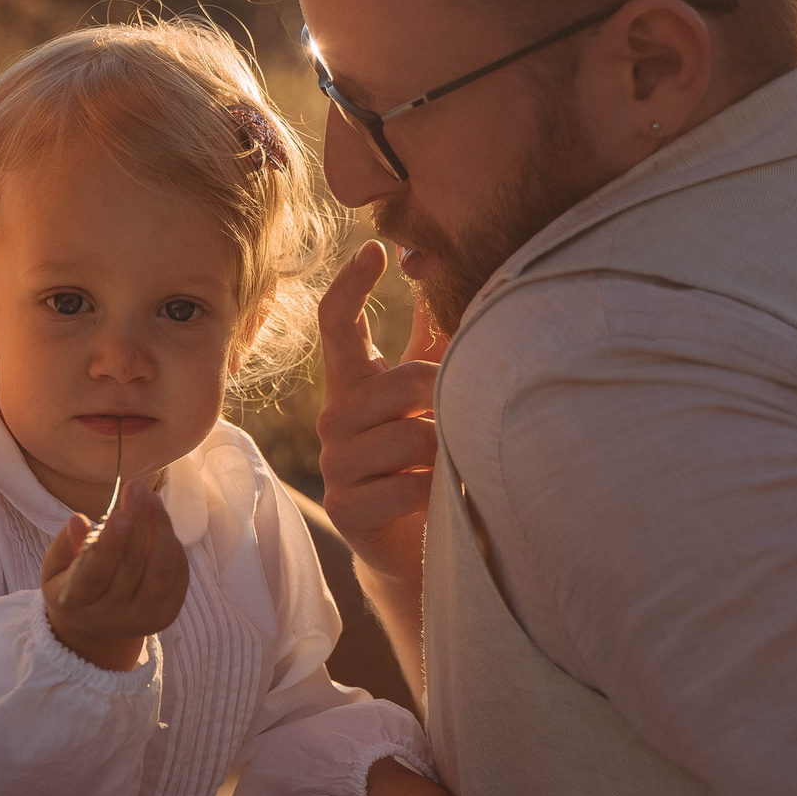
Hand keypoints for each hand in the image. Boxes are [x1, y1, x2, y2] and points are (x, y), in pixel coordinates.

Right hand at [40, 486, 187, 671]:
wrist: (96, 629)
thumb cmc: (71, 586)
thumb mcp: (54, 568)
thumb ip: (64, 544)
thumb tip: (79, 520)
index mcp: (77, 603)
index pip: (96, 573)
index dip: (110, 544)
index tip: (120, 513)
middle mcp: (111, 616)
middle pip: (132, 566)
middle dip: (138, 522)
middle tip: (137, 487)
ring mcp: (142, 619)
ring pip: (160, 572)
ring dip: (162, 530)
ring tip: (153, 500)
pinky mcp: (166, 616)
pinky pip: (177, 577)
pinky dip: (173, 547)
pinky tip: (161, 525)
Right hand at [316, 243, 451, 586]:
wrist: (412, 546)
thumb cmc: (426, 461)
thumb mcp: (430, 396)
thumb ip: (432, 342)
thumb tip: (440, 272)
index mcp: (352, 386)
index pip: (337, 324)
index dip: (352, 284)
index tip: (377, 248)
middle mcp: (335, 420)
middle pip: (397, 381)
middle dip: (444, 394)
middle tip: (462, 415)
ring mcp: (335, 465)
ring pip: (411, 435)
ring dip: (447, 447)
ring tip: (452, 460)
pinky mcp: (347, 508)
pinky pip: (409, 485)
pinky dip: (438, 489)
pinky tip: (439, 494)